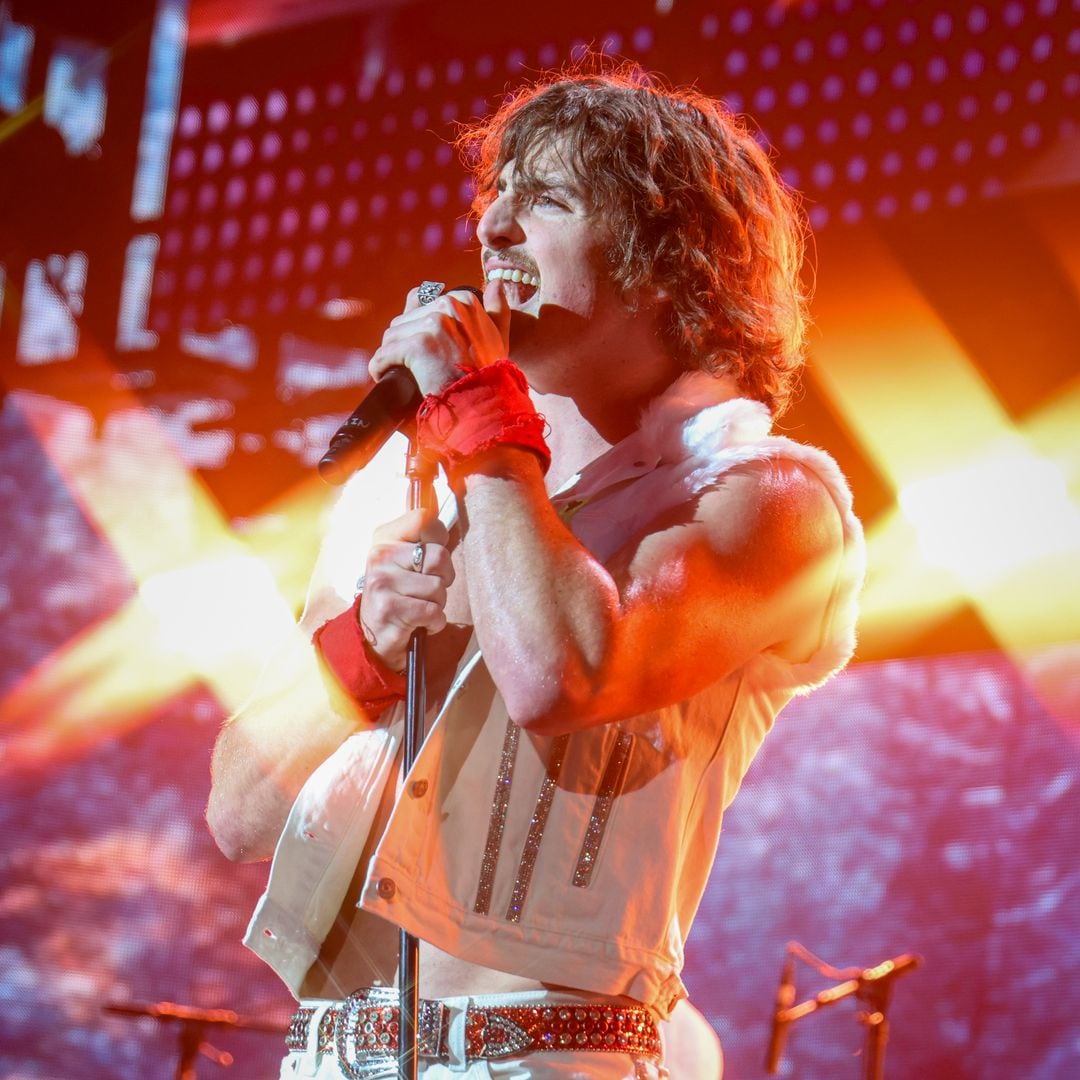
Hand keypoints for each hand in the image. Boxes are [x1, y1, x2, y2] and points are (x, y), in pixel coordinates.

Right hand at [359, 508, 454, 671]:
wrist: (372, 637)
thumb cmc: (397, 594)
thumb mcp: (402, 560)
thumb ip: (423, 541)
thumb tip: (445, 528)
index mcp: (384, 538)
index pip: (423, 519)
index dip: (438, 537)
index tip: (430, 555)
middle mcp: (380, 556)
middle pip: (439, 556)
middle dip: (443, 578)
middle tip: (428, 589)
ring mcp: (382, 583)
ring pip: (438, 587)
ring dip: (437, 603)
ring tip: (420, 607)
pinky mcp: (390, 609)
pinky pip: (433, 612)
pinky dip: (435, 622)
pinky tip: (421, 623)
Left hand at [368, 281, 510, 395]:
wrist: (483, 403)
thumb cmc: (489, 374)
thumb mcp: (498, 338)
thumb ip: (497, 309)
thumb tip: (496, 284)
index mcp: (465, 300)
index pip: (423, 304)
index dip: (418, 330)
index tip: (423, 351)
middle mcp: (449, 306)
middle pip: (405, 320)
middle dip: (402, 344)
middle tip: (410, 366)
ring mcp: (433, 324)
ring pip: (392, 336)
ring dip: (391, 355)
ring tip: (398, 372)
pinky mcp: (418, 345)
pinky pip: (385, 354)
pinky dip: (380, 367)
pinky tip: (386, 377)